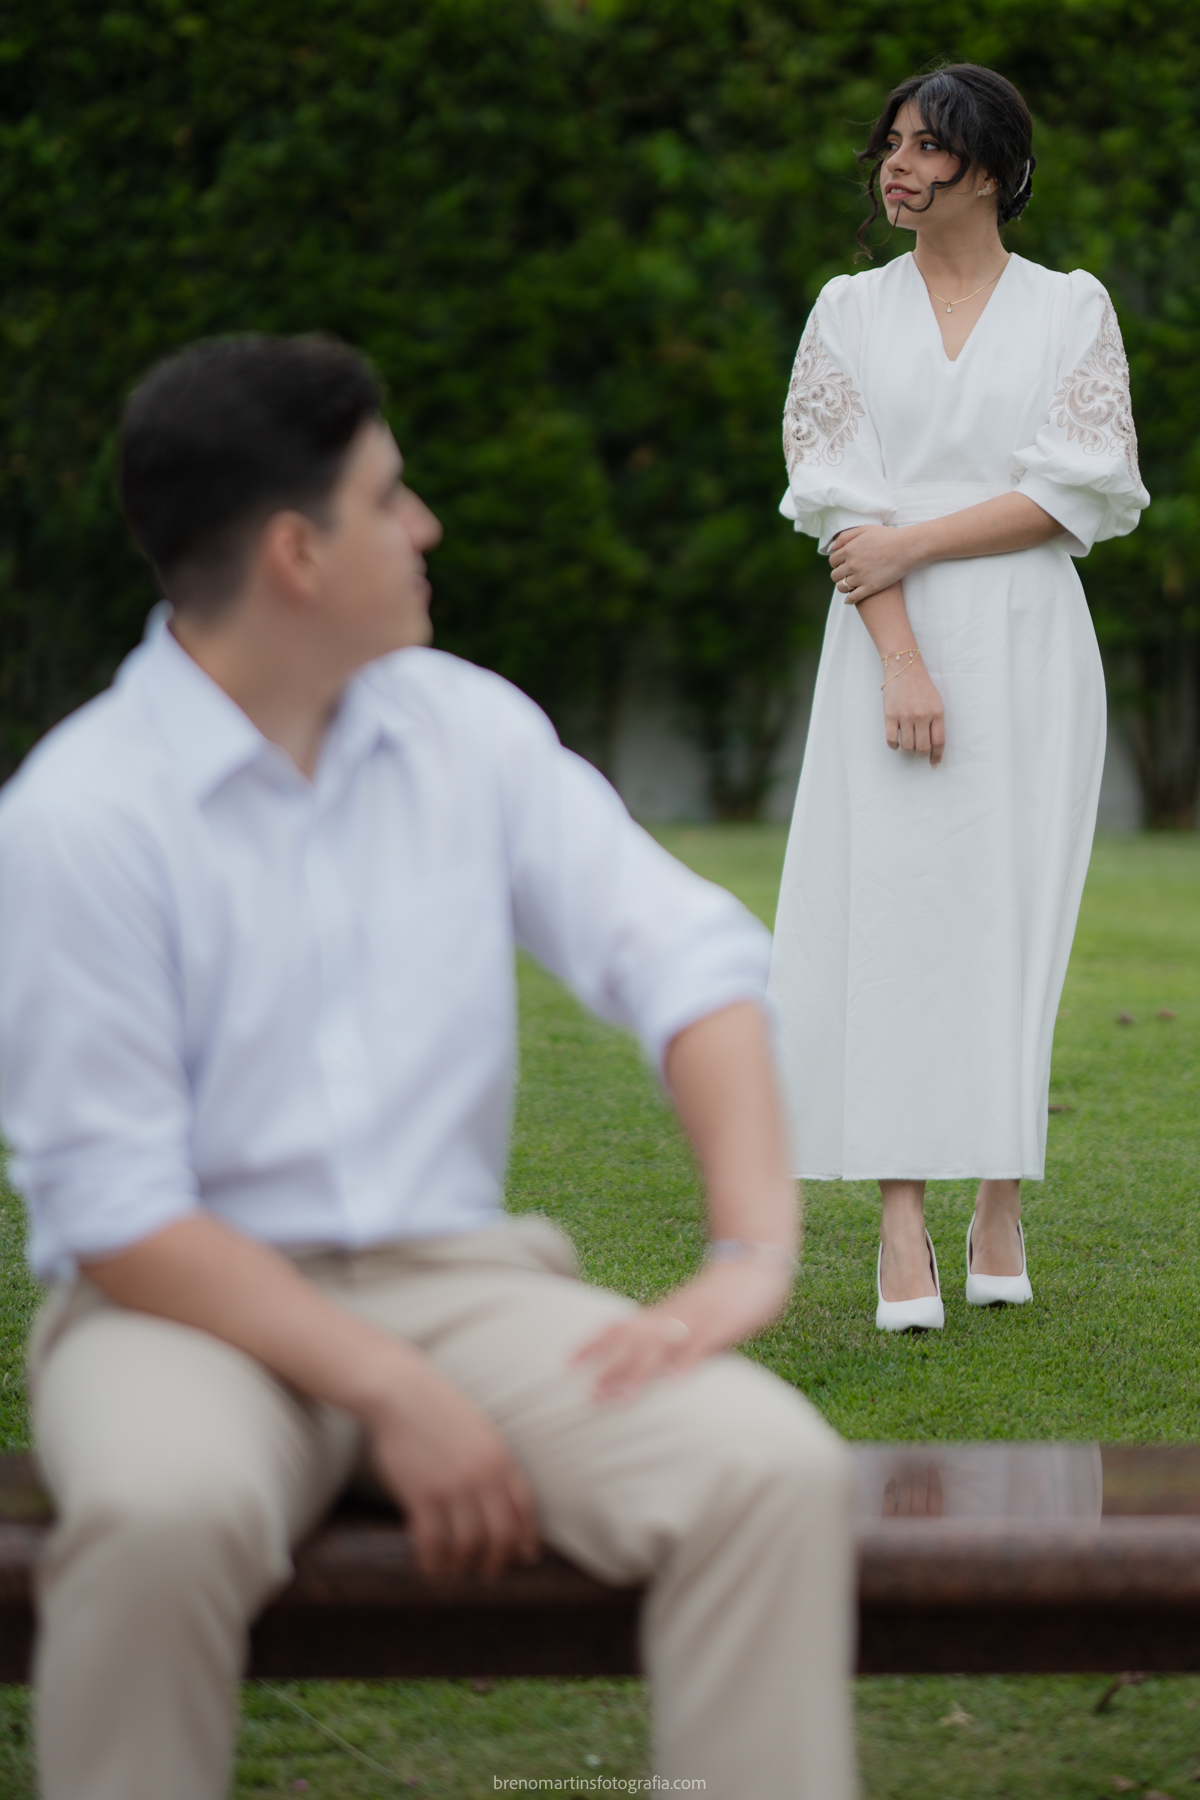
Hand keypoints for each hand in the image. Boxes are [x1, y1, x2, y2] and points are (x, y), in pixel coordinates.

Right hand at [363, 1348, 539, 1579]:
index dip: (526, 1538)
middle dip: (496, 1561)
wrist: (402, 1393)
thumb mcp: (481, 1431)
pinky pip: (433, 1542)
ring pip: (467, 1545)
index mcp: (502, 1458)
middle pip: (501, 1535)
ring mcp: (453, 1487)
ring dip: (461, 1564)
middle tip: (487, 1572)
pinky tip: (429, 1566)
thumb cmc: (440, 1410)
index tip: (524, 1557)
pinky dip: (432, 1561)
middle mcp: (483, 1476)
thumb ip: (494, 1464)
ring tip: (454, 1569)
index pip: (525, 1509)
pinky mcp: (422, 1496)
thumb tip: (501, 1500)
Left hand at [570, 1255, 791, 1402]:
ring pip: (661, 1346)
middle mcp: (672, 1315)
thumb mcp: (689, 1315)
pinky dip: (686, 1364)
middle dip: (611, 1368)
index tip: (568, 1363)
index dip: (593, 1344)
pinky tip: (675, 1384)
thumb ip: (670, 1339)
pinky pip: (701, 1346)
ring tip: (621, 1397)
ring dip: (640, 1372)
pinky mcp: (721, 1325)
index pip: (619, 1327)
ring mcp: (696, 1320)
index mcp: (662, 1313)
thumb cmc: (721, 1296)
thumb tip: (651, 1365)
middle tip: (590, 1395)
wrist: (754, 1264)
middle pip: (634, 1342)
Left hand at [830, 526, 917, 602]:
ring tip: (849, 586)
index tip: (842, 564)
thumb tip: (832, 548)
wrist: (907, 548)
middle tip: (846, 575)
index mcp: (849, 550)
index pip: (832, 561)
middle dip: (839, 575)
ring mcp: (860, 577)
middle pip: (835, 575)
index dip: (837, 563)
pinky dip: (849, 600)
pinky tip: (849, 599)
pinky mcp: (870, 588)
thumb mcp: (865, 529)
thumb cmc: (888, 537)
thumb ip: (846, 536)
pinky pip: (853, 598)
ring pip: (842, 587)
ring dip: (843, 587)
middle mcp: (852, 564)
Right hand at [884, 659, 944, 764]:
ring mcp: (905, 716)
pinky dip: (894, 746)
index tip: (934, 763)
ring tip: (907, 743)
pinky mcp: (890, 716)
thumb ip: (936, 722)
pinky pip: (892, 740)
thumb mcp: (936, 702)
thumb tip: (932, 745)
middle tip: (919, 752)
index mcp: (936, 713)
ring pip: (907, 746)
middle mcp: (922, 716)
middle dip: (921, 754)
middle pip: (922, 748)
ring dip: (908, 749)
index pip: (939, 742)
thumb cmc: (921, 686)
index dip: (937, 756)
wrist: (904, 668)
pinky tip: (896, 743)